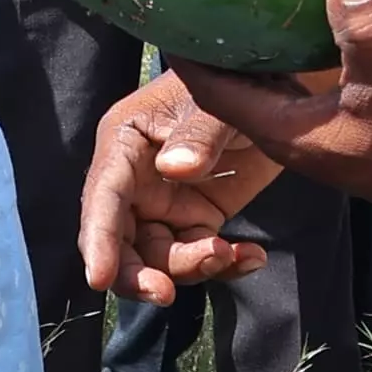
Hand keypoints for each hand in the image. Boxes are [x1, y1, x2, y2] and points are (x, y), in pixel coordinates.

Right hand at [78, 69, 282, 303]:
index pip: (104, 196)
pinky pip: (200, 255)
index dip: (98, 239)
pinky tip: (251, 257)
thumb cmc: (229, 78)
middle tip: (164, 294)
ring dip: (191, 266)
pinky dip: (224, 264)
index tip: (99, 279)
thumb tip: (176, 170)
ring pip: (161, 256)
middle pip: (121, 240)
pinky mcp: (198, 217)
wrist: (273, 85)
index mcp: (124, 144)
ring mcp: (166, 203)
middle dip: (136, 273)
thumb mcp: (215, 101)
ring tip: (230, 253)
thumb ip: (198, 134)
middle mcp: (136, 181)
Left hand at [170, 0, 371, 221]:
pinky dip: (290, 54)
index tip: (165, 7)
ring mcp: (318, 130)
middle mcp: (291, 134)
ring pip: (267, 85)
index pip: (210, 93)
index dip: (185, 53)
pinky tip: (300, 17)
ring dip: (251, 49)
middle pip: (231, 88)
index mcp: (284, 132)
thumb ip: (365, 31)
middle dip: (212, 47)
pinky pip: (301, 84)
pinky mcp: (346, 121)